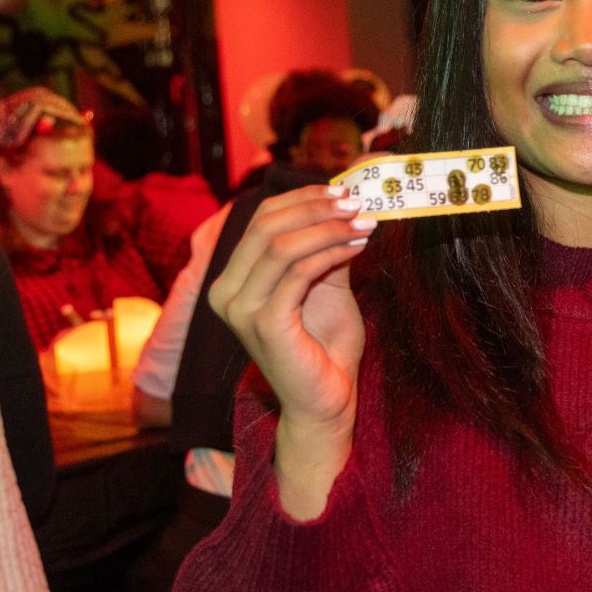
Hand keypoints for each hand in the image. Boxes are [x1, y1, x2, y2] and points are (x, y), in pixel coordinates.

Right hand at [208, 184, 376, 517]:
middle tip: (358, 203)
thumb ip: (325, 247)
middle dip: (317, 207)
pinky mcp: (265, 325)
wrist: (326, 399)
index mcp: (233, 279)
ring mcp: (241, 310)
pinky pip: (298, 272)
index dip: (303, 198)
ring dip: (329, 228)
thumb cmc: (325, 344)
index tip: (344, 191)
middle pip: (267, 225)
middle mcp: (226, 292)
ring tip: (365, 224)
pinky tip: (358, 248)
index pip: (261, 219)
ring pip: (282, 245)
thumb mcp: (326, 284)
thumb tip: (346, 203)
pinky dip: (331, 252)